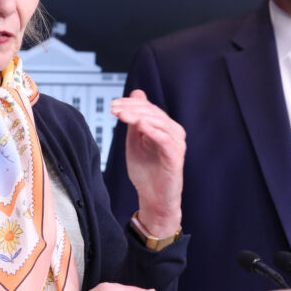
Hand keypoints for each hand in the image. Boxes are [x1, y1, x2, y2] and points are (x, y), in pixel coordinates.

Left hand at [111, 89, 184, 236]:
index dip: (131, 103)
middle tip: (114, 109)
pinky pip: (166, 140)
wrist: (153, 198)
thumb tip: (136, 93)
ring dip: (139, 116)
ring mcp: (176, 144)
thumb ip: (134, 118)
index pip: (148, 107)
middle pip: (153, 112)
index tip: (113, 104)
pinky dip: (153, 131)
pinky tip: (140, 126)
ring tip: (122, 116)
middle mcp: (173, 132)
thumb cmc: (146, 171)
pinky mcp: (176, 156)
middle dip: (132, 109)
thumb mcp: (135, 140)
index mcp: (164, 126)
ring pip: (159, 122)